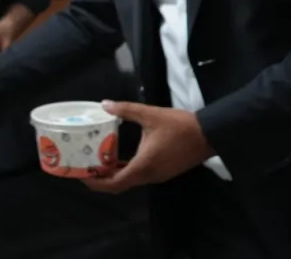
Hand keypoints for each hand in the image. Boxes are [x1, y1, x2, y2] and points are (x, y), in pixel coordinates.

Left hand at [82, 101, 214, 193]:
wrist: (209, 134)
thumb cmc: (178, 126)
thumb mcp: (149, 115)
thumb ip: (125, 110)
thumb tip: (104, 104)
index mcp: (143, 166)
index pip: (115, 183)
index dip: (96, 183)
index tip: (82, 175)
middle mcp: (149, 176)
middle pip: (120, 185)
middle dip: (101, 180)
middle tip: (86, 167)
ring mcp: (158, 176)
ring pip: (130, 181)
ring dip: (114, 175)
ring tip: (98, 161)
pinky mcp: (164, 172)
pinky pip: (140, 176)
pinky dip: (126, 171)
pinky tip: (118, 158)